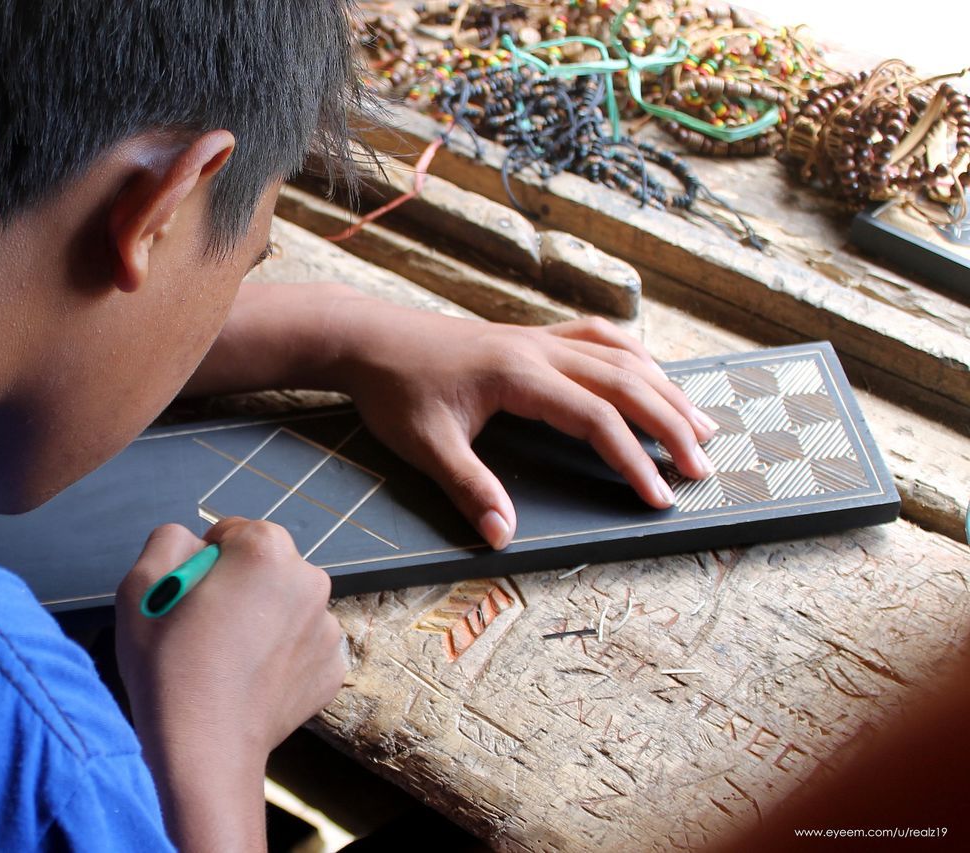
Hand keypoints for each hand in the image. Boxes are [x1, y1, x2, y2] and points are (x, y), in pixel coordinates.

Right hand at [114, 519, 343, 851]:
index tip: (189, 598)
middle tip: (204, 628)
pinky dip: (280, 656)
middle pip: (265, 567)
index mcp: (267, 549)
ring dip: (262, 619)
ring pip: (285, 606)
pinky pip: (301, 646)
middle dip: (238, 586)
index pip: (232, 533)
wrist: (204, 752)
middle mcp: (310, 580)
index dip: (204, 562)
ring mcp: (327, 628)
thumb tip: (194, 541)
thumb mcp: (139, 586)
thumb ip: (168, 541)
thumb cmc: (168, 668)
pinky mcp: (331, 669)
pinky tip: (250, 680)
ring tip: (226, 659)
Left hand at [336, 311, 717, 548]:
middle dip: (670, 424)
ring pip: (620, 355)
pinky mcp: (529, 335)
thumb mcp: (425, 445)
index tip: (658, 497)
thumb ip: (468, 488)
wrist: (367, 337)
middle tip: (703, 465)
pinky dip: (633, 356)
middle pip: (625, 381)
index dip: (632, 460)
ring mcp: (536, 337)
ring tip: (701, 423)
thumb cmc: (393, 389)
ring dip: (664, 387)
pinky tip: (648, 372)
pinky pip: (597, 337)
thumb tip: (503, 535)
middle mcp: (538, 348)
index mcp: (519, 374)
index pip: (595, 417)